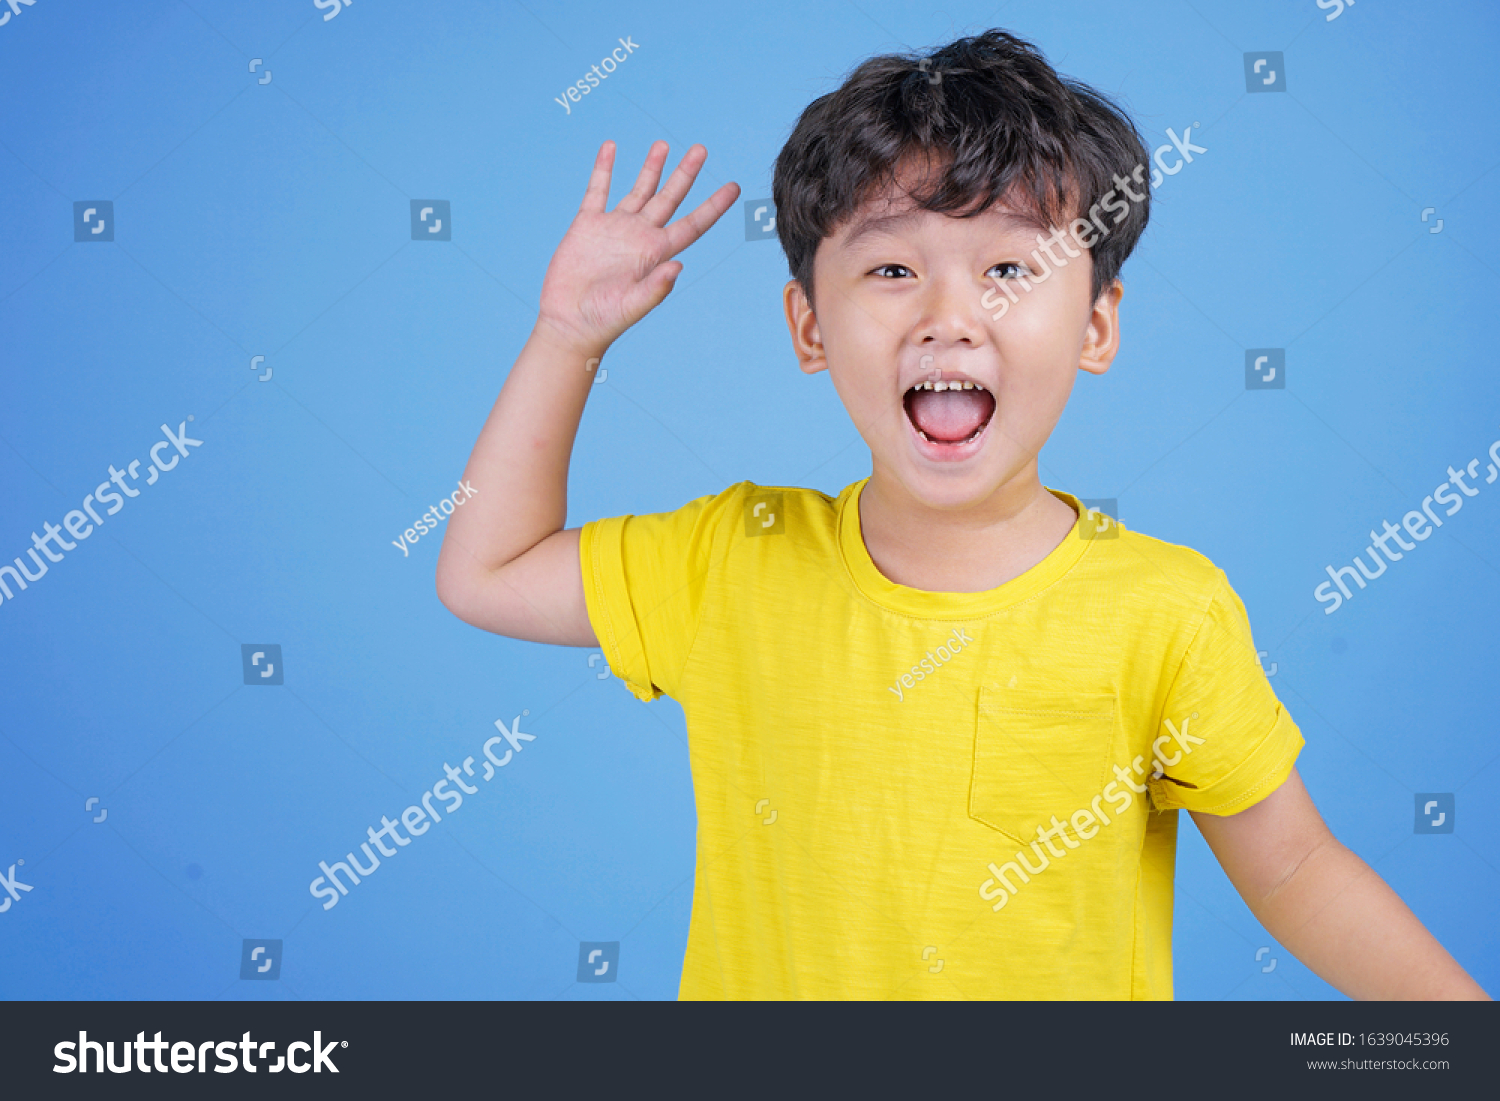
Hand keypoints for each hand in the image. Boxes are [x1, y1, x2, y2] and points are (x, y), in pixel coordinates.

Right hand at [535, 140, 740, 354]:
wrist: (570, 322)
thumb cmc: (604, 320)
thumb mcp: (633, 305)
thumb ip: (656, 288)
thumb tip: (678, 266)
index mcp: (656, 253)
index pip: (693, 224)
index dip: (714, 206)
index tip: (734, 187)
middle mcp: (640, 236)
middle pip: (670, 198)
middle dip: (685, 173)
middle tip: (701, 149)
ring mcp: (614, 228)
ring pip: (639, 190)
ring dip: (651, 167)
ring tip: (663, 145)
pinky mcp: (587, 225)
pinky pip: (598, 191)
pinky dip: (604, 169)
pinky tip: (610, 147)